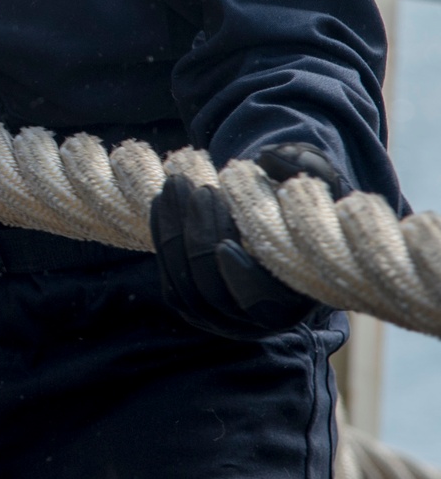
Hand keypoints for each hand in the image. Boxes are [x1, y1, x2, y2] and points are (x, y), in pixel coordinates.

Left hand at [149, 142, 345, 338]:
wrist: (269, 223)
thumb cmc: (300, 206)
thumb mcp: (317, 183)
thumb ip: (305, 167)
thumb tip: (270, 158)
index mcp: (294, 300)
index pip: (263, 306)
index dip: (242, 280)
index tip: (225, 244)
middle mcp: (254, 320)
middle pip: (214, 293)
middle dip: (200, 239)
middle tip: (200, 190)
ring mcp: (218, 316)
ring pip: (185, 288)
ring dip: (174, 234)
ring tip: (176, 186)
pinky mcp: (191, 302)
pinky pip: (170, 279)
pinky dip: (162, 238)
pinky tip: (163, 200)